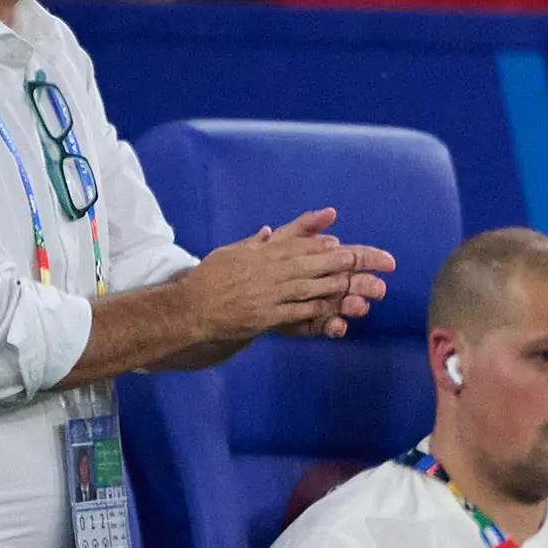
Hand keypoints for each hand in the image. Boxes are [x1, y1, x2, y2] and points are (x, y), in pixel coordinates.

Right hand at [186, 206, 392, 341]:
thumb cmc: (210, 278)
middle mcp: (265, 272)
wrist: (190, 307)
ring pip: (304, 288)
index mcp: (259, 255)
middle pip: (306, 265)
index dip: (318, 246)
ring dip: (330, 286)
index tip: (339, 244)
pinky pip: (292, 312)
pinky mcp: (263, 317)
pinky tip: (328, 308)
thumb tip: (270, 230)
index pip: (294, 247)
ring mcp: (265, 295)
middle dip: (334, 263)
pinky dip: (310, 309)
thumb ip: (254, 242)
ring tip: (353, 285)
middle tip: (358, 262)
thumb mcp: (231, 252)